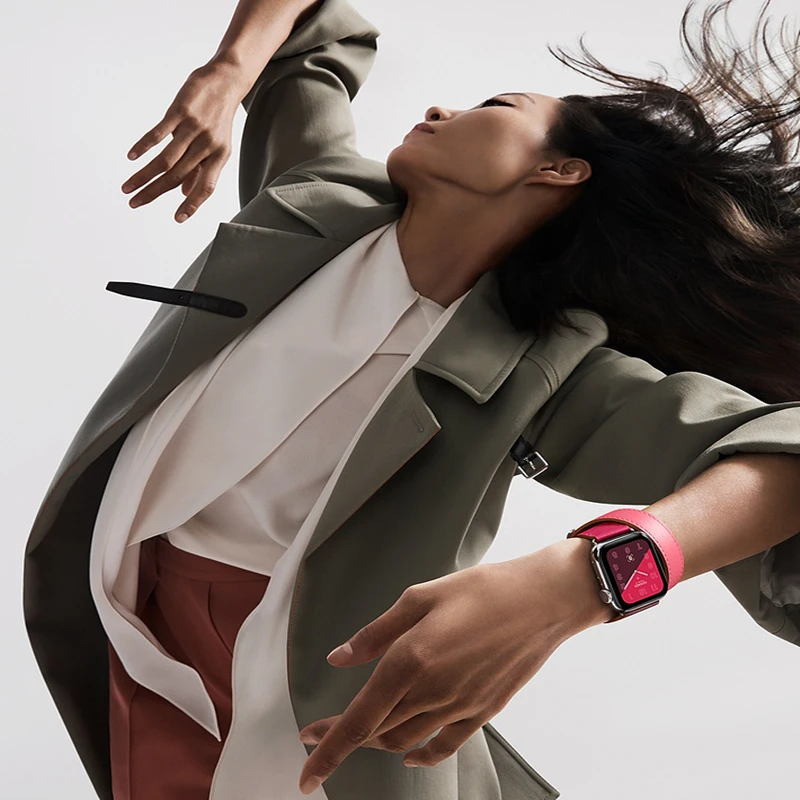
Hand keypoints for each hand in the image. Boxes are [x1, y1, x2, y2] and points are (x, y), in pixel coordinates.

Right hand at [120, 59, 249, 222]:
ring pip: (166, 159)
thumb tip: (185, 193)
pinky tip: (132, 157)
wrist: (226, 81)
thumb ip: (202, 169)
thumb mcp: (217, 145)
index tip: (177, 219)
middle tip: (134, 204)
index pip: (206, 188)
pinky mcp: (181, 111)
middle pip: (178, 176)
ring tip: (127, 188)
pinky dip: (144, 146)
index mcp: (219, 158)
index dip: (193, 205)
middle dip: (154, 193)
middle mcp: (208, 146)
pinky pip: (159, 133)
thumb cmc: (218, 118)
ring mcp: (194, 128)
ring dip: (144, 176)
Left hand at [296, 541, 593, 794]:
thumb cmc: (483, 590)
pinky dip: (419, 754)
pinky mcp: (482, 712)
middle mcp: (432, 692)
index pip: (358, 718)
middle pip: (377, 732)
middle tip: (320, 732)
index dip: (328, 748)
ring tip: (362, 728)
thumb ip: (376, 632)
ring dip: (377, 740)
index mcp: (410, 660)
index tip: (306, 769)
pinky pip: (442, 746)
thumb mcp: (421, 596)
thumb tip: (340, 657)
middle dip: (343, 737)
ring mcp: (459, 707)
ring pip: (404, 741)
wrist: (543, 601)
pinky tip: (408, 752)